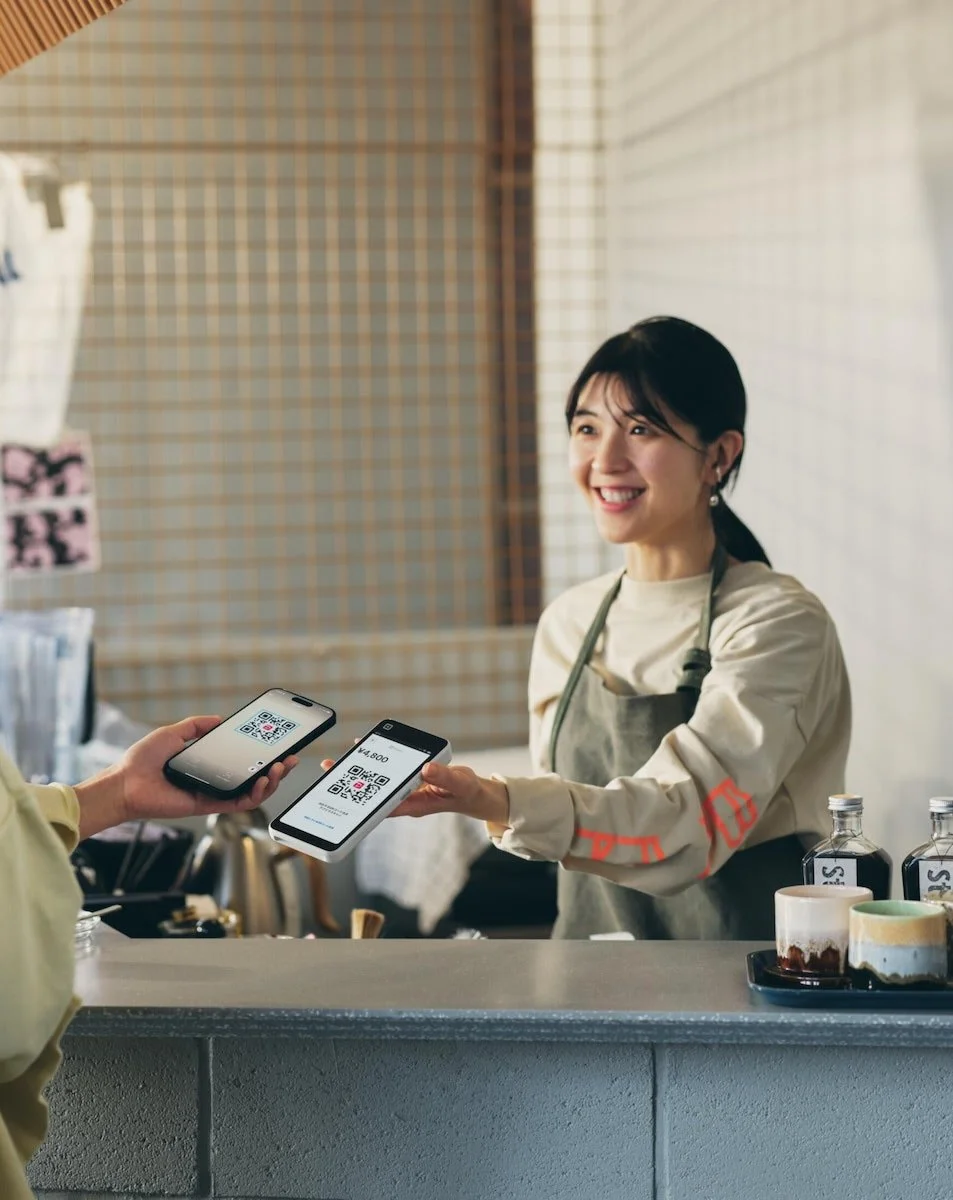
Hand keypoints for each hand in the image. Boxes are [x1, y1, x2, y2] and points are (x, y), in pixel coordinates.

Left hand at [75, 716, 298, 840]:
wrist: (125, 782)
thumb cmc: (142, 760)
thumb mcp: (173, 733)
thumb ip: (196, 726)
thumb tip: (219, 719)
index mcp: (207, 765)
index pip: (241, 762)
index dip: (262, 756)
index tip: (277, 745)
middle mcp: (213, 781)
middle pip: (253, 779)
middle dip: (275, 771)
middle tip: (289, 759)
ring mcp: (212, 794)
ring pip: (250, 794)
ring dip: (270, 783)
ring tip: (280, 769)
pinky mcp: (206, 805)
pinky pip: (237, 803)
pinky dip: (254, 795)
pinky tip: (263, 782)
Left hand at [318, 756, 508, 825]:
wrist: (473, 792)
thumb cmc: (466, 791)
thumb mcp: (459, 783)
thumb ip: (443, 776)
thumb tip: (425, 767)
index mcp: (415, 804)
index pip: (385, 806)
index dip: (365, 801)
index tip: (346, 795)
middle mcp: (406, 799)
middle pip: (374, 795)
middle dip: (352, 785)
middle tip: (329, 770)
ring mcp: (405, 790)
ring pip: (377, 784)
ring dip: (360, 773)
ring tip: (338, 760)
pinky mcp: (407, 780)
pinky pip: (387, 773)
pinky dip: (376, 763)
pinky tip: (365, 749)